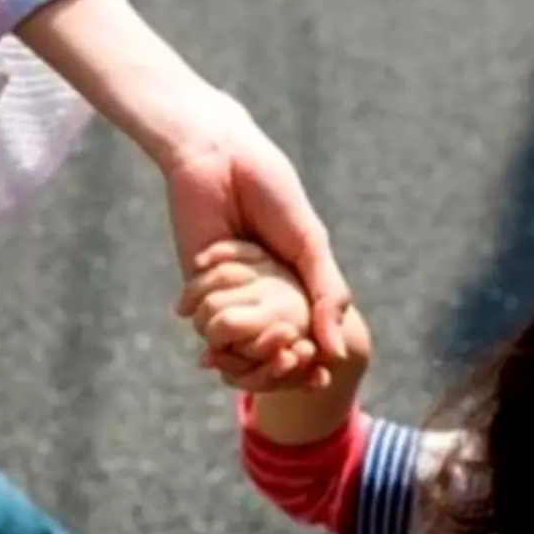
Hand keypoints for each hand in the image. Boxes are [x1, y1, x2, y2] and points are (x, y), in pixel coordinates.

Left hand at [162, 86, 350, 387]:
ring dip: (251, 342)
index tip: (318, 376)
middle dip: (280, 360)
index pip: (307, 338)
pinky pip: (208, 324)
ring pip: (239, 345)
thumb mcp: (310, 241)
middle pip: (272, 349)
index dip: (312, 361)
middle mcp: (263, 293)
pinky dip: (220, 319)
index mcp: (296, 283)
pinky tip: (236, 296)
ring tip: (266, 328)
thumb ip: (327, 293)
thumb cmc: (270, 191)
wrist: (217, 158)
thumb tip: (337, 353)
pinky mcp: (196, 288)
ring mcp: (230, 294)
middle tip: (290, 357)